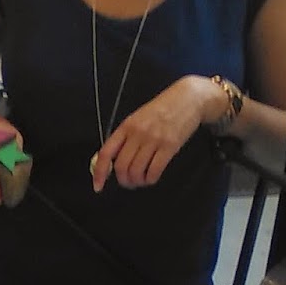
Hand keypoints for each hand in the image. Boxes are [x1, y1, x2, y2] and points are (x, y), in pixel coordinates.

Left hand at [92, 76, 217, 192]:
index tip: (98, 185)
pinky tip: (151, 177)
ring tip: (140, 180)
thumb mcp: (138, 118)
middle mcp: (137, 133)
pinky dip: (150, 179)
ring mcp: (154, 140)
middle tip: (128, 182)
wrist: (188, 98)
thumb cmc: (162, 109)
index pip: (106, 153)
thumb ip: (125, 138)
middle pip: (121, 166)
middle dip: (123, 180)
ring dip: (137, 181)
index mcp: (126, 126)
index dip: (100, 172)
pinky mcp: (170, 146)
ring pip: (136, 171)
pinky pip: (154, 171)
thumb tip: (112, 161)